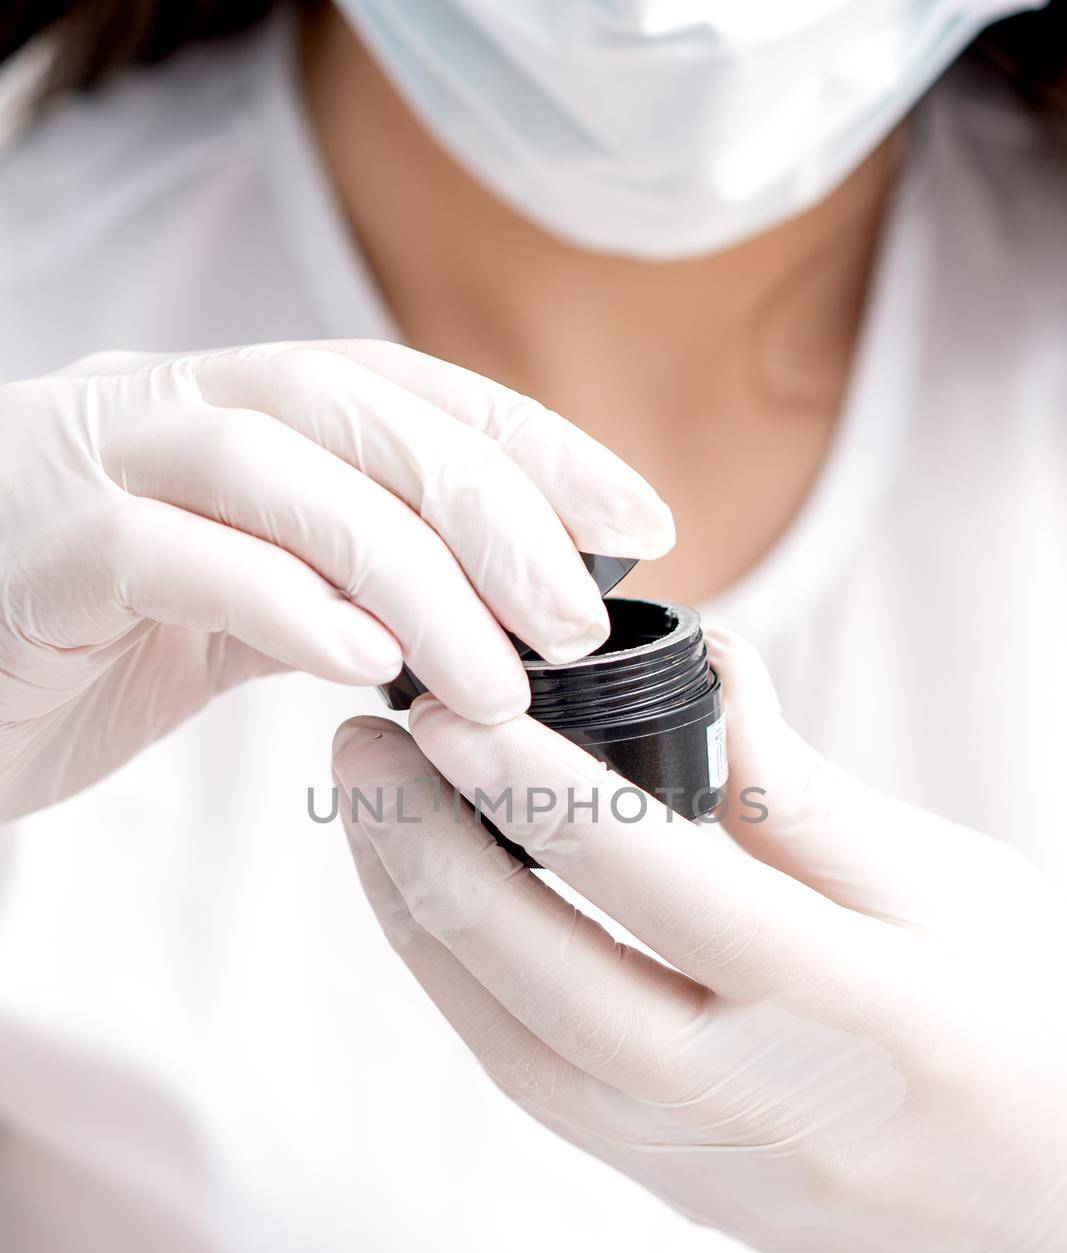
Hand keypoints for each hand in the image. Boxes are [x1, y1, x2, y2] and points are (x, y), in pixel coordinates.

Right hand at [0, 341, 670, 819]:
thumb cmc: (79, 647)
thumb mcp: (235, 609)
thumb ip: (339, 588)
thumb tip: (488, 624)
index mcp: (234, 416)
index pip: (411, 395)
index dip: (535, 446)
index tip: (642, 518)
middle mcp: (171, 411)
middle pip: (362, 411)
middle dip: (493, 508)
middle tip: (578, 617)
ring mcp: (100, 467)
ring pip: (280, 468)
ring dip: (413, 573)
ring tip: (498, 677)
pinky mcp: (43, 550)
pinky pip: (176, 555)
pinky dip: (287, 603)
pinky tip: (371, 668)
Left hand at [333, 630, 1066, 1252]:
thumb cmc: (1045, 1033)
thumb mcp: (965, 897)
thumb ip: (819, 801)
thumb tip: (717, 675)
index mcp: (866, 1011)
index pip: (671, 892)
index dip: (544, 797)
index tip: (450, 713)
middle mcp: (772, 1109)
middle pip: (557, 988)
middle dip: (436, 860)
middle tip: (364, 751)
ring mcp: (720, 1174)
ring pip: (526, 1056)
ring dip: (429, 933)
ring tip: (374, 825)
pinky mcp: (688, 1200)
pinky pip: (551, 1097)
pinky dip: (475, 1000)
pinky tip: (441, 920)